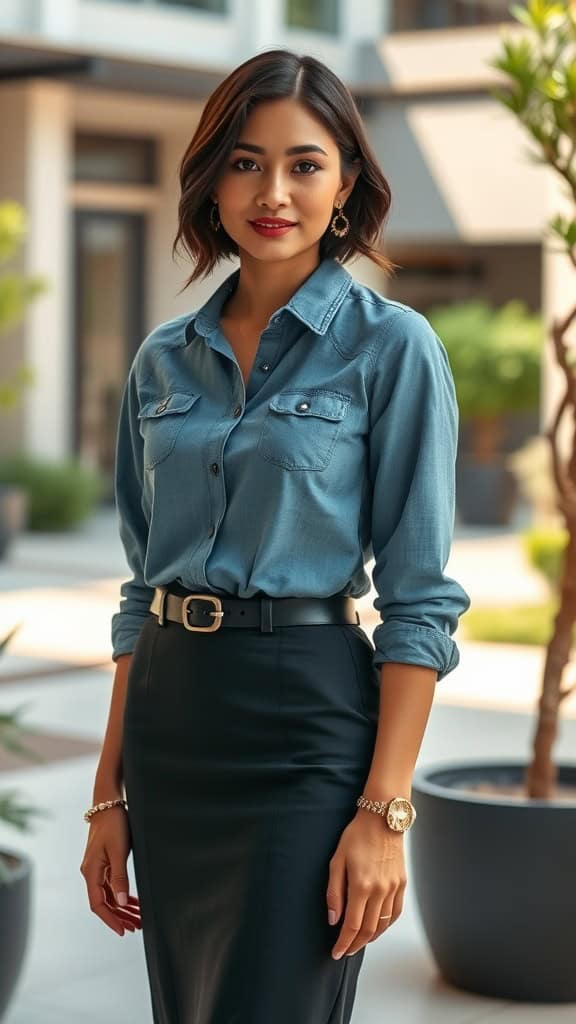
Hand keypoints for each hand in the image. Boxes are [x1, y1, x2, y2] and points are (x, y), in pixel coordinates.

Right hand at [80, 806, 141, 936]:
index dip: (111, 920)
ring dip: (123, 907)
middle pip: (104, 902)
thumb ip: (120, 877)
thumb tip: (121, 903)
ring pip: (110, 895)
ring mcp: (97, 868)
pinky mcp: (104, 862)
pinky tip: (133, 901)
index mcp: (91, 872)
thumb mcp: (119, 851)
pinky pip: (112, 885)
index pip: (98, 904)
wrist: (108, 804)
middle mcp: (91, 873)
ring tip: (138, 918)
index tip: (123, 931)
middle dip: (120, 917)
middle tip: (137, 927)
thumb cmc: (114, 824)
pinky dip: (122, 894)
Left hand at [326, 811, 406, 958]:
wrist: (383, 818)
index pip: (352, 926)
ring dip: (370, 938)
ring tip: (357, 942)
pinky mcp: (402, 883)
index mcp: (361, 885)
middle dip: (355, 945)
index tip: (336, 953)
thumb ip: (334, 892)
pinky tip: (377, 928)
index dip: (343, 943)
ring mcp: (393, 888)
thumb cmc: (356, 836)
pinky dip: (386, 925)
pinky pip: (395, 913)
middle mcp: (380, 890)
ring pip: (383, 925)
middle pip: (369, 930)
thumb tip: (333, 920)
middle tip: (344, 951)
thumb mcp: (337, 860)